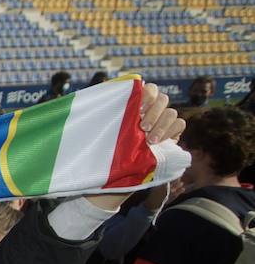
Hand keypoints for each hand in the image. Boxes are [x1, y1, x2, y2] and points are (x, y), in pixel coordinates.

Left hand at [87, 84, 183, 211]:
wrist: (113, 175)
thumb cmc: (103, 150)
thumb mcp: (100, 130)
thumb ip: (105, 112)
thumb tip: (84, 96)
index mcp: (135, 105)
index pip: (148, 88)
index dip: (146, 95)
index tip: (137, 108)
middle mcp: (150, 111)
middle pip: (162, 99)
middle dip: (153, 112)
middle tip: (142, 128)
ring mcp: (162, 122)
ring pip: (171, 112)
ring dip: (161, 125)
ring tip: (149, 140)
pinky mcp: (172, 134)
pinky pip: (179, 124)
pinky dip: (170, 131)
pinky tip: (158, 143)